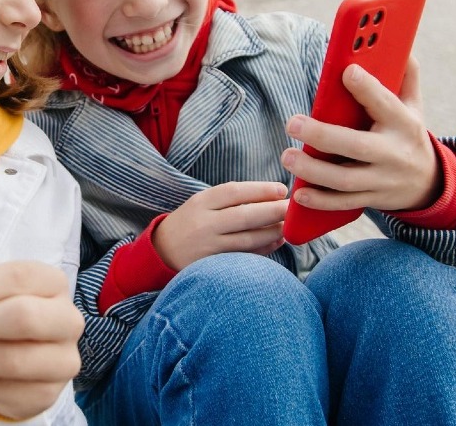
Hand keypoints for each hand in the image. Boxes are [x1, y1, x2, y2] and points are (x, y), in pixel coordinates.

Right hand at [152, 181, 287, 270]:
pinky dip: (264, 249)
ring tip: (288, 226)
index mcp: (201, 202)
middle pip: (245, 215)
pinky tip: (276, 242)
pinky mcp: (213, 265)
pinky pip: (244, 256)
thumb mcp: (201, 203)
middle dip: (273, 211)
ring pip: (248, 239)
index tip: (281, 190)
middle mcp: (204, 223)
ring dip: (272, 232)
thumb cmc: (190, 223)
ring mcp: (208, 246)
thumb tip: (270, 195)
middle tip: (292, 208)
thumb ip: (229, 199)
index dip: (260, 190)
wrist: (162, 252)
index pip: (234, 192)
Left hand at [281, 57, 440, 211]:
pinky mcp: (372, 199)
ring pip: (345, 179)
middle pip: (356, 145)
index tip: (346, 71)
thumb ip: (405, 74)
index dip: (367, 87)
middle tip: (292, 123)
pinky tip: (299, 193)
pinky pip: (343, 203)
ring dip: (313, 171)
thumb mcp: (413, 104)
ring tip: (287, 156)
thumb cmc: (408, 133)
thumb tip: (397, 42)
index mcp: (403, 122)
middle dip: (322, 135)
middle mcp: (394, 153)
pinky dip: (320, 200)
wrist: (428, 183)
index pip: (385, 103)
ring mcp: (383, 180)